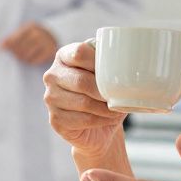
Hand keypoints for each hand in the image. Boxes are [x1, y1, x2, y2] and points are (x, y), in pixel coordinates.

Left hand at [2, 21, 58, 64]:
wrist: (56, 36)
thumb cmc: (35, 36)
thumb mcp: (24, 33)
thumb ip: (11, 38)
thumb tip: (0, 46)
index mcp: (31, 27)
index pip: (14, 40)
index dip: (9, 47)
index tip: (5, 49)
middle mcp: (39, 33)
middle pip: (19, 49)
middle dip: (16, 54)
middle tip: (18, 54)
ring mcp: (46, 42)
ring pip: (26, 56)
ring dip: (23, 58)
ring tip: (25, 56)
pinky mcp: (51, 52)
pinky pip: (35, 61)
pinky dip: (32, 62)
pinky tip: (33, 58)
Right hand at [43, 40, 126, 156]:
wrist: (99, 127)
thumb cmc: (104, 95)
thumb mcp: (108, 75)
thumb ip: (112, 64)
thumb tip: (129, 63)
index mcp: (64, 57)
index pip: (79, 53)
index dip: (98, 62)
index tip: (114, 72)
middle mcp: (52, 76)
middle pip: (81, 81)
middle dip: (104, 91)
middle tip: (117, 96)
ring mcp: (50, 98)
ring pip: (83, 103)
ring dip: (105, 108)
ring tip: (116, 110)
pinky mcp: (55, 120)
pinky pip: (83, 120)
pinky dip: (101, 120)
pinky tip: (107, 119)